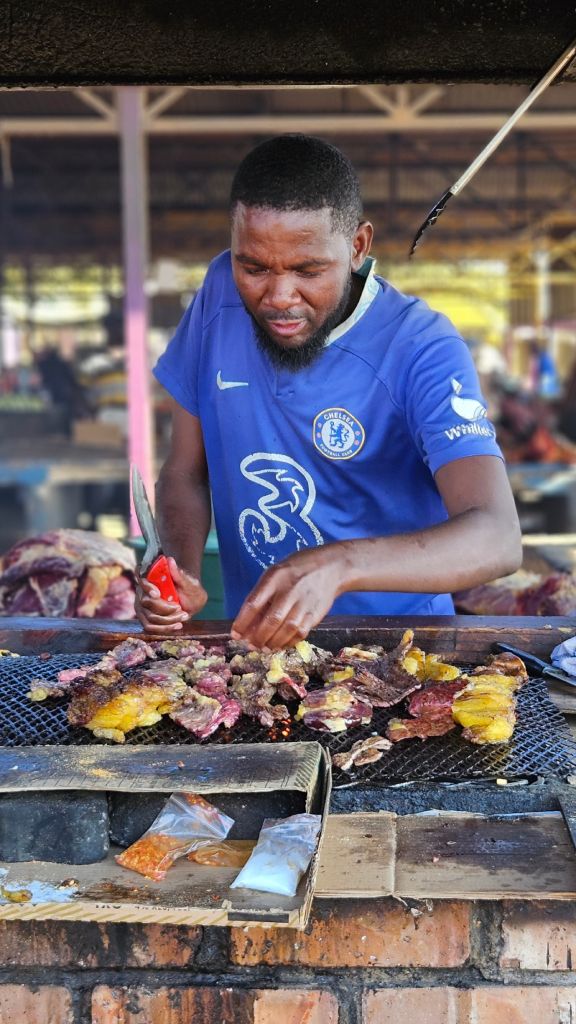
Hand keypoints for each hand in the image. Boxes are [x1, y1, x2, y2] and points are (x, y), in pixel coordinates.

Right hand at [135, 557, 207, 634]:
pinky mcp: (145, 617)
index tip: (157, 594)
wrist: (191, 600)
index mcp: (151, 576)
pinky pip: (150, 627)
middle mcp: (142, 590)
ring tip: (184, 616)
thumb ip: (179, 573)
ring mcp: (142, 605)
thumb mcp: (189, 582)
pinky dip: (165, 628)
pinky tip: (178, 625)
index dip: (146, 586)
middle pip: (146, 602)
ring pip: (150, 617)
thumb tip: (171, 560)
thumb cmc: (189, 588)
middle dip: (164, 608)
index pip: (140, 577)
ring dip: (168, 620)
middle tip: (180, 608)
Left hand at [231, 545, 346, 649]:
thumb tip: (247, 625)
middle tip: (250, 645)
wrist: (331, 567)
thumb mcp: (275, 573)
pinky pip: (300, 633)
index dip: (242, 622)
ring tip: (264, 647)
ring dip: (272, 642)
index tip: (235, 635)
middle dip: (258, 637)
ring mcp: (304, 602)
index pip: (254, 603)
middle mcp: (290, 590)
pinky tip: (280, 644)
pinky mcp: (316, 613)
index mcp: (275, 577)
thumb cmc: (296, 570)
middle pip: (272, 620)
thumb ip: (262, 595)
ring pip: (287, 629)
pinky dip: (288, 642)